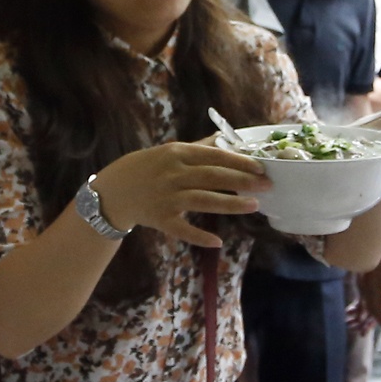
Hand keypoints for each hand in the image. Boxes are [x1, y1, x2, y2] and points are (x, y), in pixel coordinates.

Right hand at [91, 142, 269, 249]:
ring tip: (254, 206)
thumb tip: (225, 138)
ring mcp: (166, 198)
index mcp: (177, 154)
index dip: (239, 162)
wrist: (113, 191)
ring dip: (230, 205)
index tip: (260, 167)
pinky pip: (183, 230)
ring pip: (203, 201)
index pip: (214, 156)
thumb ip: (198, 148)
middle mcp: (173, 174)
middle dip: (242, 181)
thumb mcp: (170, 152)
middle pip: (213, 177)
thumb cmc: (146, 168)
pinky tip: (218, 242)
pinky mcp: (160, 219)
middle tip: (267, 185)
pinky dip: (199, 237)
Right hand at [353, 241, 380, 329]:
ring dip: (374, 309)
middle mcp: (363, 285)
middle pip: (367, 307)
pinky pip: (364, 293)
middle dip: (377, 317)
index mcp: (372, 286)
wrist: (379, 235)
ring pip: (365, 300)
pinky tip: (379, 301)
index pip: (374, 310)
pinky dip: (371, 300)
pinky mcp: (361, 275)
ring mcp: (360, 279)